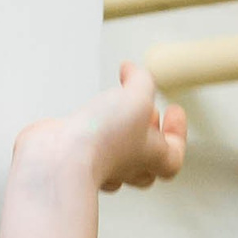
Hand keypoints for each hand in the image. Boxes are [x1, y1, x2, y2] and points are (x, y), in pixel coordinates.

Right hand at [18, 62, 186, 194]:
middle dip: (150, 134)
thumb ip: (140, 81)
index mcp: (151, 157)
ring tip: (118, 109)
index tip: (174, 111)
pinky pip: (90, 147)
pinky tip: (88, 113)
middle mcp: (126, 166)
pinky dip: (93, 129)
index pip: (174, 154)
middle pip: (148, 160)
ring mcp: (100, 165)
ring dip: (122, 133)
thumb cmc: (102, 141)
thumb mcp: (136, 97)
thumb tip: (132, 71)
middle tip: (149, 112)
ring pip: (119, 156)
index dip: (178, 132)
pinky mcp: (76, 156)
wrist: (59, 159)